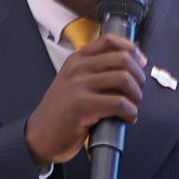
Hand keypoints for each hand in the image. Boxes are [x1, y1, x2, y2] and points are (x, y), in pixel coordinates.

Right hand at [23, 34, 145, 166]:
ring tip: (132, 106)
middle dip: (138, 77)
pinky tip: (127, 118)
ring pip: (124, 80)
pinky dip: (130, 112)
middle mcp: (77, 69)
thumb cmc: (61, 113)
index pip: (109, 41)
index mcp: (76, 60)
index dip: (132, 49)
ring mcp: (78, 86)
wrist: (38, 137)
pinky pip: (119, 103)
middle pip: (123, 59)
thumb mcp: (73, 83)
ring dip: (136, 96)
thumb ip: (95, 71)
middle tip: (136, 92)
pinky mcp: (82, 106)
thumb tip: (130, 65)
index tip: (140, 62)